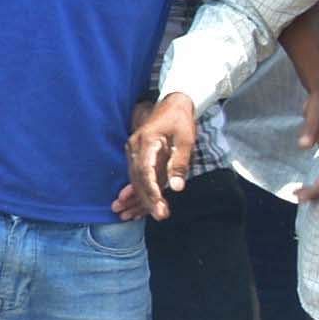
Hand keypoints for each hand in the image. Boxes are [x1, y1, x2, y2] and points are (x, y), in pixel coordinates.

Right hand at [118, 92, 199, 220]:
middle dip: (147, 200)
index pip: (146, 171)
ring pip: (135, 180)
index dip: (151, 191)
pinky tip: (132, 207)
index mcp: (147, 141)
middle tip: (159, 216)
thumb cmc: (181, 119)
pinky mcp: (137, 156)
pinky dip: (137, 192)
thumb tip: (176, 188)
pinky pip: (136, 177)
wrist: (172, 103)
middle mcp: (135, 147)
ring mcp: (133, 151)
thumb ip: (180, 163)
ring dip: (137, 199)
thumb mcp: (186, 139)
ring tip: (134, 216)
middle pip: (138, 179)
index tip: (159, 207)